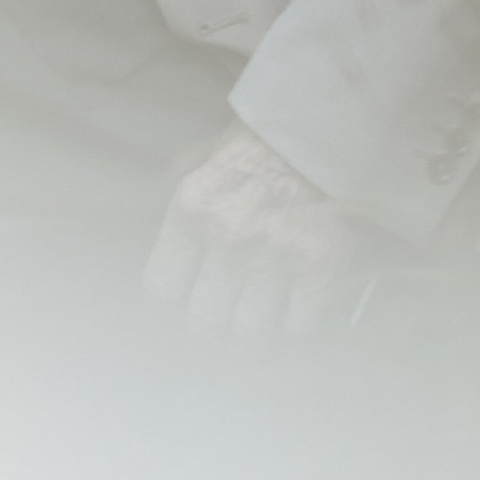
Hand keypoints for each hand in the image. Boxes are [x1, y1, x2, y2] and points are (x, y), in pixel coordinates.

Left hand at [144, 128, 378, 338]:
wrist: (316, 128)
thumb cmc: (252, 151)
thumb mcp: (197, 171)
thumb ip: (178, 223)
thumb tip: (165, 281)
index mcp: (191, 210)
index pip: (161, 291)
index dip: (164, 319)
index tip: (170, 328)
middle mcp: (229, 235)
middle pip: (203, 324)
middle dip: (204, 345)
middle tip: (208, 351)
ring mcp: (276, 253)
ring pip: (250, 335)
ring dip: (247, 348)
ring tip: (247, 351)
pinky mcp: (319, 265)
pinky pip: (297, 328)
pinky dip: (290, 336)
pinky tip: (285, 329)